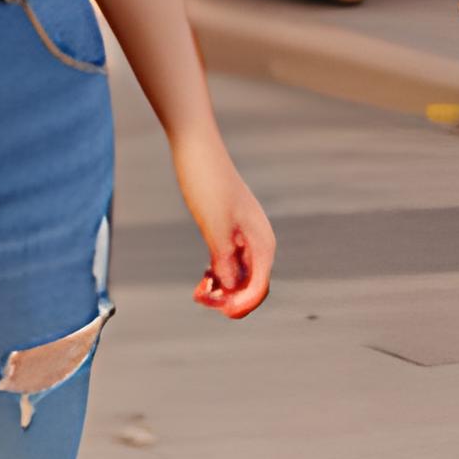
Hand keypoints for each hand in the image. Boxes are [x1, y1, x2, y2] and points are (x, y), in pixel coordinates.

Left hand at [174, 135, 272, 317]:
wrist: (196, 148)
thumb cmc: (207, 182)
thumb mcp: (214, 224)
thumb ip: (224, 257)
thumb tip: (229, 286)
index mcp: (262, 241)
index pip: (260, 286)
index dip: (242, 304)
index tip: (220, 310)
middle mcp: (257, 242)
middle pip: (251, 285)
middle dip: (230, 299)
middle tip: (201, 300)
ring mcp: (242, 237)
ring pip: (238, 277)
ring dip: (221, 290)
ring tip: (198, 294)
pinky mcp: (226, 231)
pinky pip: (227, 264)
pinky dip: (216, 276)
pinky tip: (201, 281)